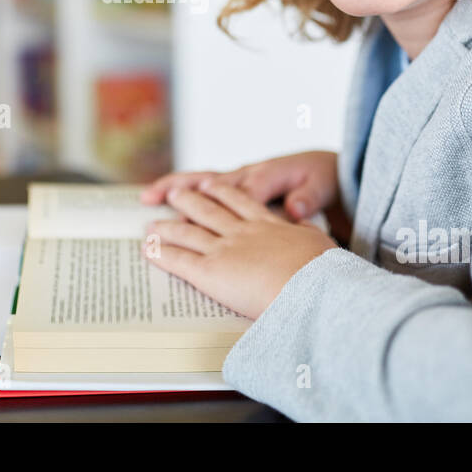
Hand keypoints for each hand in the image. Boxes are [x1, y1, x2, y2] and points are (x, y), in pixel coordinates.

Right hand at [140, 149, 339, 221]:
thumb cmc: (321, 179)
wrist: (325, 169)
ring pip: (201, 183)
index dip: (224, 206)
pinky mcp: (237, 189)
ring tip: (147, 198)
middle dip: (181, 189)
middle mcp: (247, 175)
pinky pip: (205, 190)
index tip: (210, 227)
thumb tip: (295, 209)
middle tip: (153, 198)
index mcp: (267, 175)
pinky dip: (184, 194)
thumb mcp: (321, 186)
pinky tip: (166, 207)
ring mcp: (239, 181)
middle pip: (209, 181)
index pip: (242, 192)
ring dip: (174, 189)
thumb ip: (307, 197)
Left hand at [145, 177, 337, 319]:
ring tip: (153, 224)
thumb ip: (307, 232)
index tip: (213, 184)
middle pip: (210, 210)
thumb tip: (306, 227)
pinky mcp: (211, 271)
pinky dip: (161, 252)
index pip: (243, 202)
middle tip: (176, 194)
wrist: (313, 286)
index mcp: (271, 225)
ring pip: (189, 232)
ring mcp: (225, 249)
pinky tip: (148, 248)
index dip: (225, 193)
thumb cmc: (324, 272)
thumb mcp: (320, 243)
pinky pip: (180, 260)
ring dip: (168, 227)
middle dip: (190, 200)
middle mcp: (243, 231)